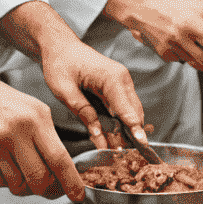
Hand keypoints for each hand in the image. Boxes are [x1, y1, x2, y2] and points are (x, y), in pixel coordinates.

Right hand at [0, 37, 86, 200]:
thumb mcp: (27, 106)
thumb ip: (44, 135)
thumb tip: (60, 169)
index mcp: (33, 117)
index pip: (59, 158)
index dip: (71, 182)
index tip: (78, 195)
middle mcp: (14, 131)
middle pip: (38, 179)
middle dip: (44, 189)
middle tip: (45, 188)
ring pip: (15, 184)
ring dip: (19, 184)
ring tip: (13, 163)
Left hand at [36, 32, 147, 150]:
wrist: (60, 47)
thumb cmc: (60, 64)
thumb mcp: (64, 90)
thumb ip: (83, 112)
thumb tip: (99, 134)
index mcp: (112, 78)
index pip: (127, 108)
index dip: (134, 128)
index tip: (142, 145)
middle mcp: (122, 80)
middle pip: (133, 114)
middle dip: (130, 136)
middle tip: (121, 157)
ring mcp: (122, 85)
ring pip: (130, 114)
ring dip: (124, 133)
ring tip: (115, 152)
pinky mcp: (117, 90)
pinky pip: (122, 111)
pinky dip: (118, 125)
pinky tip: (110, 139)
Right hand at [101, 0, 202, 70]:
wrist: (139, 7)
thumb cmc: (169, 2)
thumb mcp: (196, 2)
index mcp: (194, 23)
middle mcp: (182, 37)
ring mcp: (172, 48)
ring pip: (197, 64)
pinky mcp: (163, 54)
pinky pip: (182, 61)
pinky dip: (188, 57)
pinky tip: (186, 45)